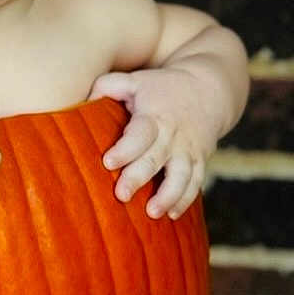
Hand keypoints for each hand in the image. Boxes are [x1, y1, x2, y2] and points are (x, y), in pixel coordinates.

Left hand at [89, 68, 222, 218]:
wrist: (209, 89)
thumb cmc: (160, 87)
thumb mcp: (135, 80)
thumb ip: (108, 86)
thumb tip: (84, 100)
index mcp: (154, 116)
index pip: (140, 134)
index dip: (125, 148)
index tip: (108, 162)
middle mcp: (172, 135)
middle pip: (155, 159)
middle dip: (139, 177)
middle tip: (121, 195)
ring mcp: (188, 150)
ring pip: (181, 175)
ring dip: (168, 195)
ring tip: (153, 213)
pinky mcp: (200, 160)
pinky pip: (196, 183)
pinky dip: (185, 199)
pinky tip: (171, 215)